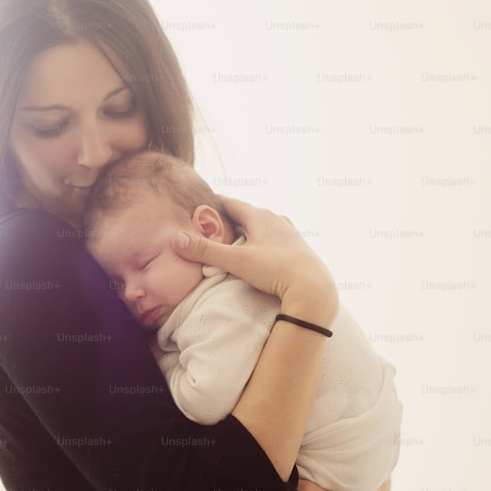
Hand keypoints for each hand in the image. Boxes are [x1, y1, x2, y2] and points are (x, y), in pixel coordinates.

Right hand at [171, 196, 337, 325]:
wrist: (314, 289)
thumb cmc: (276, 271)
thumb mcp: (236, 261)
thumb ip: (206, 251)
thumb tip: (176, 239)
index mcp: (260, 217)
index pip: (231, 203)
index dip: (214, 202)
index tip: (200, 202)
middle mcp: (276, 220)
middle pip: (247, 213)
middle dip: (228, 216)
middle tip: (212, 221)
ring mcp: (289, 233)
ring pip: (262, 225)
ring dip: (247, 228)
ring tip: (234, 235)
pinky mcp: (297, 248)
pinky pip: (273, 238)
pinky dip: (261, 240)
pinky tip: (259, 249)